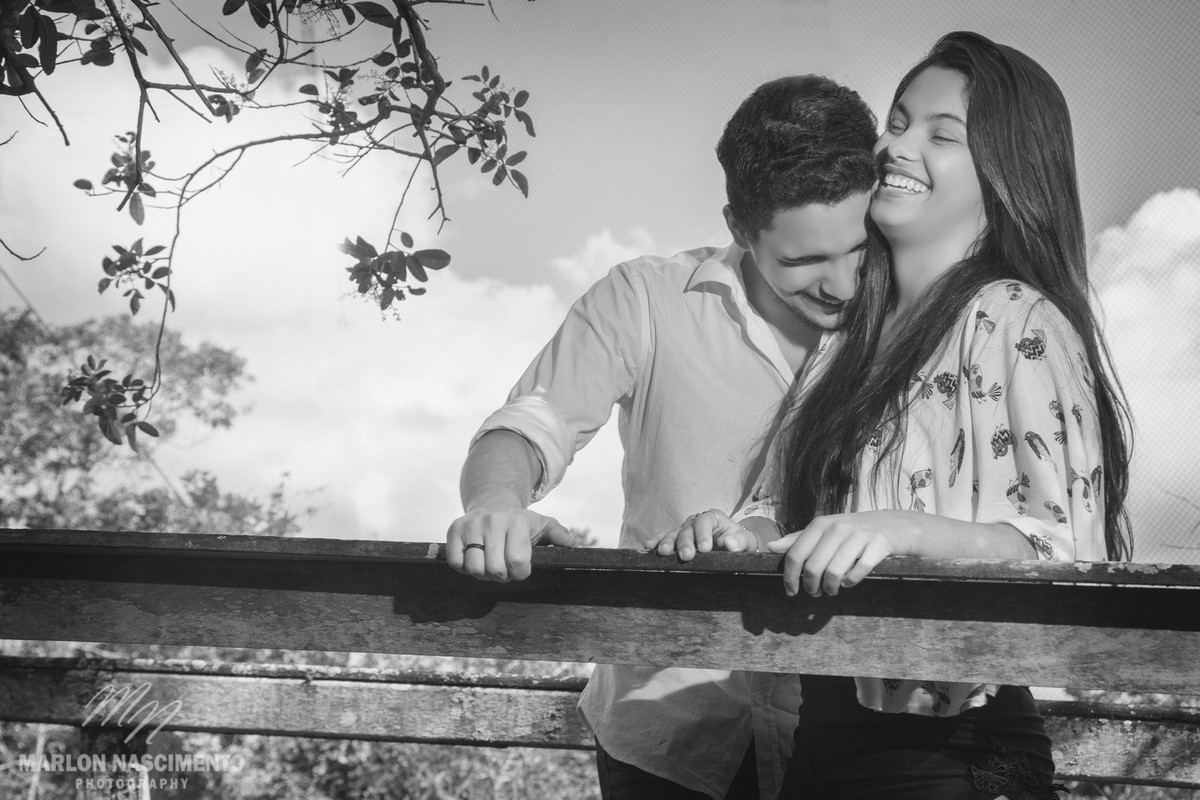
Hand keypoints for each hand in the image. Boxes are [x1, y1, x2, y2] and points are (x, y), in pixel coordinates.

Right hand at [446, 509, 583, 582]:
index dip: (519, 574)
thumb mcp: (542, 525)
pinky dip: (464, 568)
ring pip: (474, 568)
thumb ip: (557, 534)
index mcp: (517, 521)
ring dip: (483, 574)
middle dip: (502, 576)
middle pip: (495, 569)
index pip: (517, 562)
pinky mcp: (453, 529)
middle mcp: (493, 521)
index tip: (520, 570)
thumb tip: (571, 543)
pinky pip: (456, 562)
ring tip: (489, 564)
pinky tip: (474, 559)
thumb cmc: (520, 523)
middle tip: (504, 569)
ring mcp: (471, 524)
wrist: (492, 504)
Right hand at [651, 509, 757, 561]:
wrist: (732, 544)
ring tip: (663, 552)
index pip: (705, 521)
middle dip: (685, 542)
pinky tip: (649, 546)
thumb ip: (740, 541)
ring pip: (674, 533)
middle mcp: (696, 521)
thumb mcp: (745, 540)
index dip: (703, 534)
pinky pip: (665, 537)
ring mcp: (685, 529)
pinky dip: (657, 541)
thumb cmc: (738, 541)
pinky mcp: (677, 539)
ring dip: (668, 542)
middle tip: (686, 556)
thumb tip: (730, 544)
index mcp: (713, 518)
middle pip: (688, 528)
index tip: (705, 549)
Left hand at [766, 510, 921, 596]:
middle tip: (816, 594)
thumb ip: (798, 539)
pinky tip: (850, 582)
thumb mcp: (826, 530)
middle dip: (811, 588)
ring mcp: (858, 535)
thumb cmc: (855, 531)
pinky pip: (857, 573)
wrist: (897, 525)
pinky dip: (851, 583)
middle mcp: (837, 527)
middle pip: (813, 569)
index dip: (789, 578)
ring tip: (832, 591)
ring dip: (831, 589)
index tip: (791, 592)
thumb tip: (770, 547)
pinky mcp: (878, 545)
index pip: (795, 555)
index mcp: (820, 524)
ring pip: (834, 573)